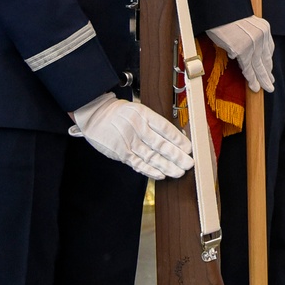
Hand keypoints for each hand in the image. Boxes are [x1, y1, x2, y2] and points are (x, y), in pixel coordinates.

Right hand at [70, 92, 193, 179]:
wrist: (95, 114)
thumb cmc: (120, 112)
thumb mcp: (139, 110)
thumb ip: (154, 123)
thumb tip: (175, 136)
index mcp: (144, 115)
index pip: (165, 128)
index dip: (179, 140)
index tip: (189, 148)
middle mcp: (138, 128)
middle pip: (161, 144)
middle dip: (177, 156)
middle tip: (189, 164)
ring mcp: (129, 142)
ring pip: (151, 156)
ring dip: (166, 166)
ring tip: (179, 172)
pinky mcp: (122, 153)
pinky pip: (138, 164)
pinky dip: (150, 171)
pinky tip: (161, 175)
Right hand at [207, 16, 274, 92]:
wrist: (219, 9)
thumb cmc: (226, 15)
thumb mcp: (244, 24)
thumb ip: (248, 36)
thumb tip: (241, 50)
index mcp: (264, 28)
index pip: (268, 49)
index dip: (268, 61)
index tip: (269, 70)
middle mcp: (261, 36)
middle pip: (266, 59)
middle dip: (268, 73)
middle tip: (270, 84)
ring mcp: (253, 44)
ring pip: (259, 66)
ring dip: (261, 79)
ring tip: (264, 88)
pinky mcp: (243, 50)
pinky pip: (248, 68)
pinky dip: (251, 78)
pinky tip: (254, 85)